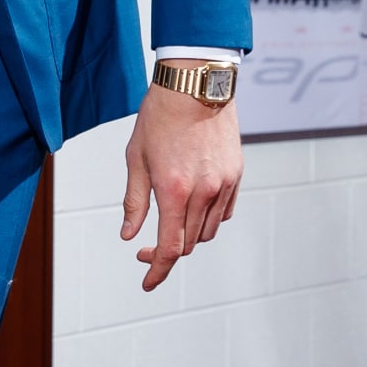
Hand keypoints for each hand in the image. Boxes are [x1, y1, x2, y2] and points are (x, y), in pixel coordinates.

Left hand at [122, 75, 241, 290]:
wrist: (195, 83)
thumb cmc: (159, 118)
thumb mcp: (135, 159)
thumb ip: (134, 202)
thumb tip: (130, 235)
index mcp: (174, 190)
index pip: (170, 247)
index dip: (157, 270)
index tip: (147, 282)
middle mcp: (203, 192)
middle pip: (189, 243)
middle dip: (166, 253)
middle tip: (146, 248)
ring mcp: (224, 184)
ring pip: (208, 231)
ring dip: (188, 237)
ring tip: (169, 223)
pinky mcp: (236, 174)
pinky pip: (223, 212)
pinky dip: (208, 220)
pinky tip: (192, 210)